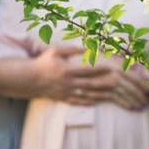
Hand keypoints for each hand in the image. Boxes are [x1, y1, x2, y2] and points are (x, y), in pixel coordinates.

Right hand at [32, 48, 148, 109]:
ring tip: (114, 94)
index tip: (112, 67)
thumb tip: (87, 45)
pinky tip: (99, 102)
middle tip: (120, 83)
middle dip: (106, 83)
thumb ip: (72, 49)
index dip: (100, 69)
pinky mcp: (63, 99)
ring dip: (101, 95)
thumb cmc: (44, 62)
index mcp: (66, 70)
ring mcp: (66, 93)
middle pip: (90, 84)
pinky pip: (79, 102)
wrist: (29, 79)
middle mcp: (68, 83)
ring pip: (87, 95)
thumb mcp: (56, 51)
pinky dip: (89, 102)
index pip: (87, 70)